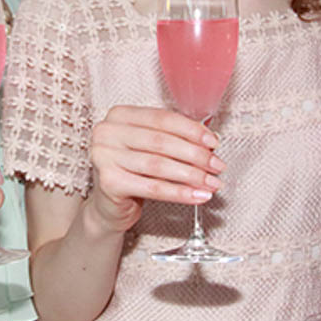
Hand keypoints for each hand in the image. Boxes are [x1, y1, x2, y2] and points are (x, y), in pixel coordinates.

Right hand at [82, 105, 222, 235]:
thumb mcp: (149, 148)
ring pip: (159, 165)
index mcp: (119, 115)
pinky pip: (153, 188)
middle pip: (162, 141)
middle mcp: (107, 132)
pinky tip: (197, 196)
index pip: (162, 118)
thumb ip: (173, 138)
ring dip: (192, 175)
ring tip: (211, 183)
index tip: (212, 142)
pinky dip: (180, 193)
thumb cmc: (132, 172)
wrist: (109, 205)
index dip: (191, 130)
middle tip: (216, 165)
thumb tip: (209, 142)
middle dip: (195, 155)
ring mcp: (104, 157)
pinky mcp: (109, 183)